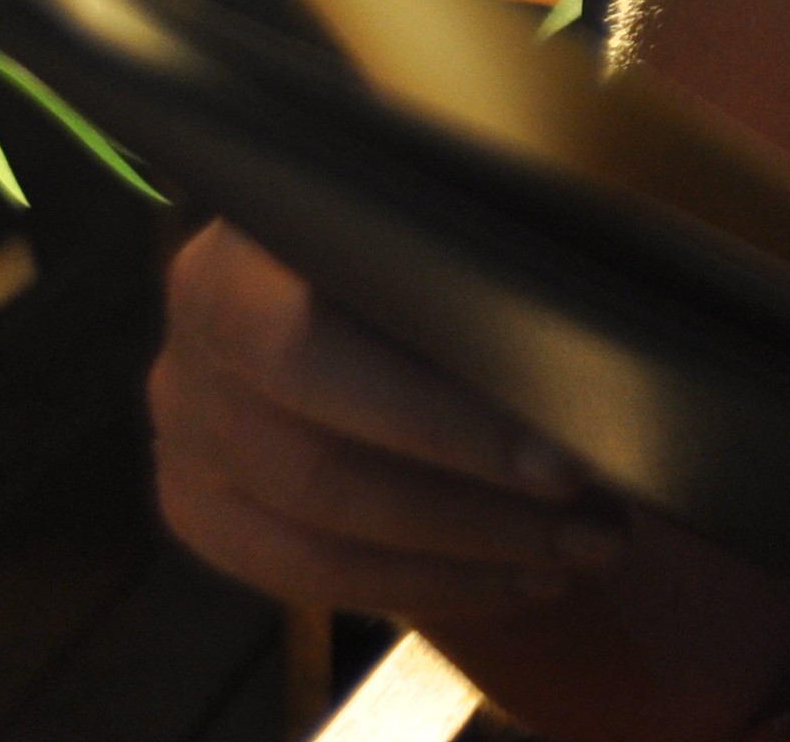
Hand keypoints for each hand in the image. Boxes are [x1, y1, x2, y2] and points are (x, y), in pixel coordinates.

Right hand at [150, 222, 627, 618]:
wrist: (356, 253)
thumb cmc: (444, 223)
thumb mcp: (472, 203)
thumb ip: (505, 241)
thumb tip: (601, 309)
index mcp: (247, 246)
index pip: (313, 349)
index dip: (439, 419)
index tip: (562, 458)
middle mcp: (196, 340)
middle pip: (317, 461)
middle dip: (471, 503)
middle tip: (593, 518)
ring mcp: (188, 429)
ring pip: (316, 530)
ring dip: (463, 555)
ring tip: (581, 552)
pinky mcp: (200, 504)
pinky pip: (301, 574)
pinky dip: (420, 585)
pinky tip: (517, 581)